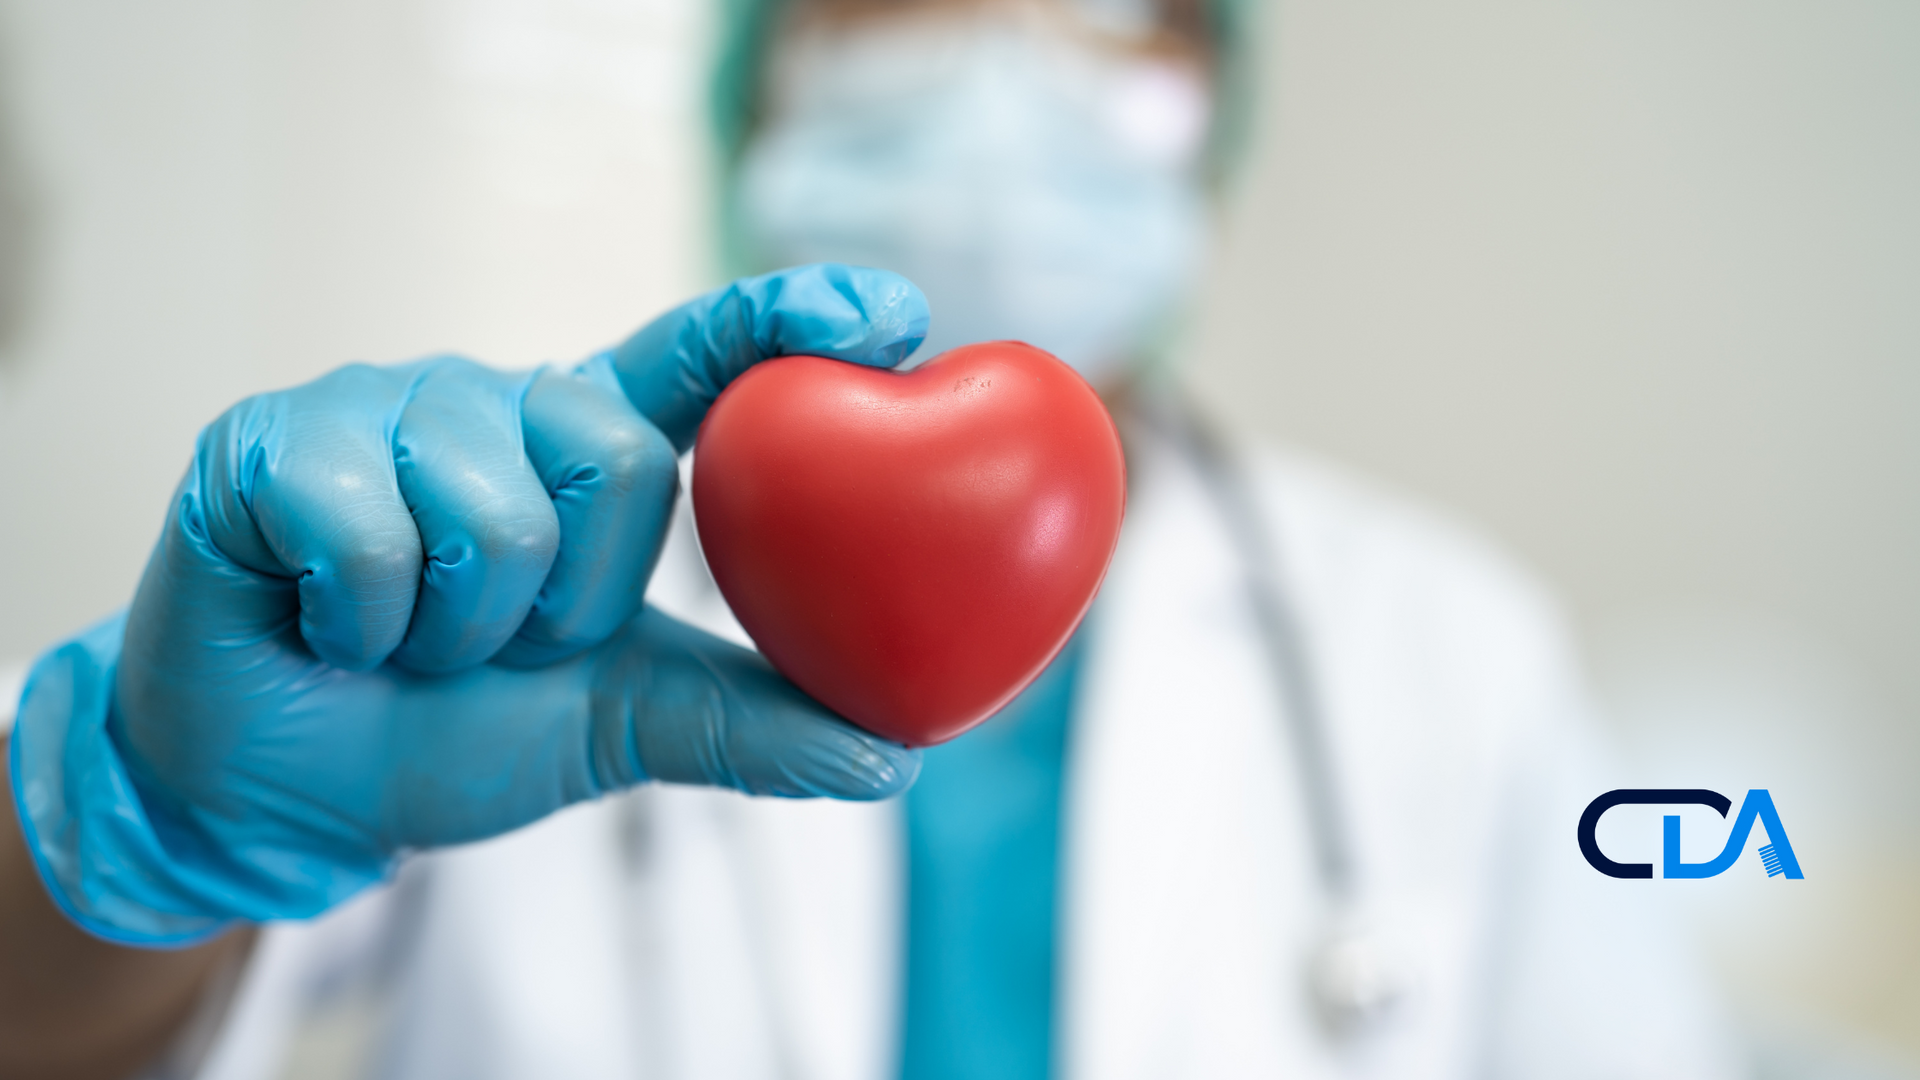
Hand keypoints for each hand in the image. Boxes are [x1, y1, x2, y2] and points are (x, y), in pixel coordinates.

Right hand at [8, 264, 928, 943]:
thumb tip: (891, 761)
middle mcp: (497, 400)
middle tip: (499, 641)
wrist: (289, 791)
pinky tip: (328, 626)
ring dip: (459, 629)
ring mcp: (383, 405)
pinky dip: (363, 627)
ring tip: (407, 637)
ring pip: (493, 512)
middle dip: (568, 601)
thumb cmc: (454, 731)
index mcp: (585, 442)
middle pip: (614, 457)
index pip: (698, 353)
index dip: (789, 320)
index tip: (893, 316)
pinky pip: (371, 541)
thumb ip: (745, 724)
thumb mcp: (617, 723)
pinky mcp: (273, 438)